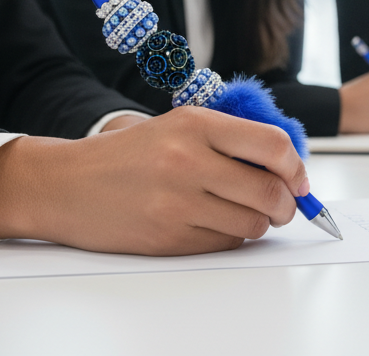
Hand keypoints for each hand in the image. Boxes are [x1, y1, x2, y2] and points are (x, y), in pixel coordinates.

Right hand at [0, 106, 307, 255]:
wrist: (68, 185)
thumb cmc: (128, 155)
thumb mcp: (178, 126)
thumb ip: (230, 140)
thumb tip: (287, 167)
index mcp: (196, 124)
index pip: (274, 146)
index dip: (297, 168)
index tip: (300, 181)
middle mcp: (189, 161)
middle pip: (270, 192)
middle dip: (287, 205)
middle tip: (283, 206)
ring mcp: (178, 202)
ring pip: (252, 224)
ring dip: (258, 223)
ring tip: (241, 213)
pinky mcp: (169, 238)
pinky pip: (224, 244)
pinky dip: (229, 238)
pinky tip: (211, 223)